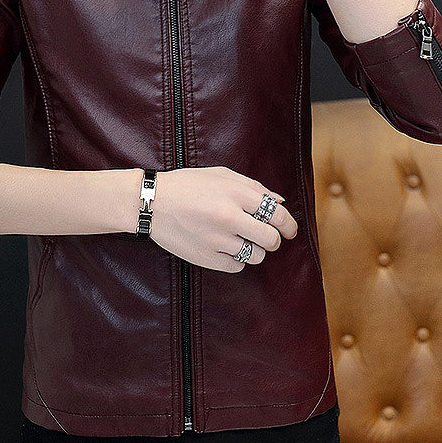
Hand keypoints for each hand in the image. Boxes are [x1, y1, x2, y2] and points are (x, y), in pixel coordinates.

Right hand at [150, 166, 298, 272]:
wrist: (152, 203)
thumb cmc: (187, 185)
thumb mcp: (220, 175)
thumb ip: (253, 187)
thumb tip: (280, 202)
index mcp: (235, 193)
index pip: (277, 215)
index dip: (289, 225)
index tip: (289, 230)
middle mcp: (228, 217)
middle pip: (270, 239)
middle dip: (273, 240)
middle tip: (267, 237)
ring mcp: (216, 240)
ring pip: (255, 256)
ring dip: (254, 250)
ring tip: (241, 240)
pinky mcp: (205, 258)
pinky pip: (236, 267)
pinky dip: (236, 260)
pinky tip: (225, 248)